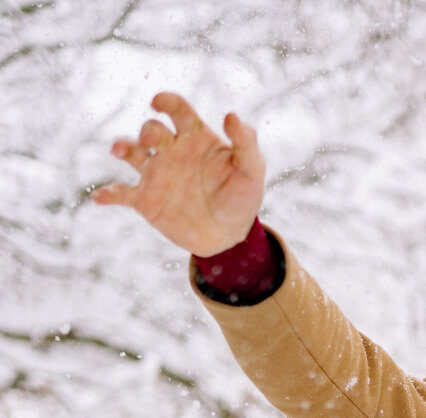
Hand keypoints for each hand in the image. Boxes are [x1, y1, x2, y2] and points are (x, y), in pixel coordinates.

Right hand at [93, 92, 265, 256]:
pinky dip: (108, 193)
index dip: (166, 101)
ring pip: (130, 152)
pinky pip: (121, 193)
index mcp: (195, 138)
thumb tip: (231, 114)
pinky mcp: (146, 200)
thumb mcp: (251, 171)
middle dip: (148, 132)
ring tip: (119, 150)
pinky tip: (101, 197)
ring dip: (122, 146)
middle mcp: (171, 151)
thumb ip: (245, 143)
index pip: (177, 110)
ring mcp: (156, 174)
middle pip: (151, 130)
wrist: (228, 235)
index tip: (159, 103)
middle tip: (153, 143)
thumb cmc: (241, 198)